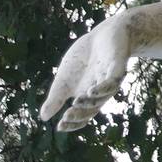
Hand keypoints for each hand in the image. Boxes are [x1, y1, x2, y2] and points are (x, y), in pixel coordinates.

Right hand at [38, 12, 133, 131]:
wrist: (103, 34)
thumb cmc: (84, 58)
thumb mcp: (65, 78)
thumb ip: (56, 96)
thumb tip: (43, 117)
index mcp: (87, 97)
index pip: (82, 115)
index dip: (72, 123)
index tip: (59, 127)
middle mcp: (100, 92)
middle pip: (92, 109)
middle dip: (80, 114)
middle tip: (66, 117)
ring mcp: (110, 79)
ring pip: (103, 96)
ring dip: (90, 101)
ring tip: (76, 102)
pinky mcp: (118, 66)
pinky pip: (113, 80)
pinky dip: (103, 87)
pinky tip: (91, 91)